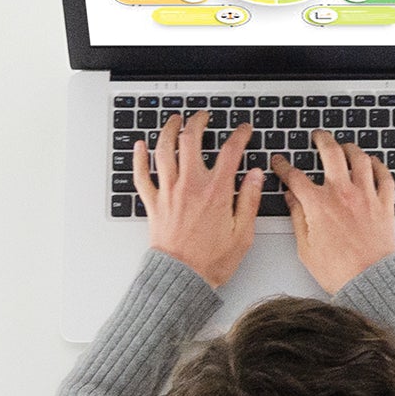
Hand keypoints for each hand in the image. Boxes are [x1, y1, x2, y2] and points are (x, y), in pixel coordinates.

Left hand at [135, 111, 262, 288]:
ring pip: (164, 150)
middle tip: (203, 116)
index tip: (243, 130)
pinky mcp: (153, 203)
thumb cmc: (211, 261)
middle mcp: (190, 186)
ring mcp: (169, 192)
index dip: (239, 135)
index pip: (231, 151)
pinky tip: (139, 145)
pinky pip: (141, 175)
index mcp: (216, 192)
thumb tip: (255, 176)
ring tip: (175, 120)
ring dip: (169, 130)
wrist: (182, 279)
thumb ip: (249, 200)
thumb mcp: (243, 233)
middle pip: (191, 140)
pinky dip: (139, 157)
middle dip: (198, 122)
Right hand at [269, 130, 394, 294]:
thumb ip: (298, 218)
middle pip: (331, 153)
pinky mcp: (384, 205)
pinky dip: (378, 165)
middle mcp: (343, 194)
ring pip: (360, 158)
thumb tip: (292, 199)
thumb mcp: (306, 247)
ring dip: (350, 148)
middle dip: (321, 140)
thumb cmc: (338, 270)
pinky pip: (384, 176)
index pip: (296, 176)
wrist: (368, 281)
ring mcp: (366, 197)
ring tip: (345, 146)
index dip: (284, 166)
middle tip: (318, 137)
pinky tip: (372, 163)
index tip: (280, 163)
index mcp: (319, 204)